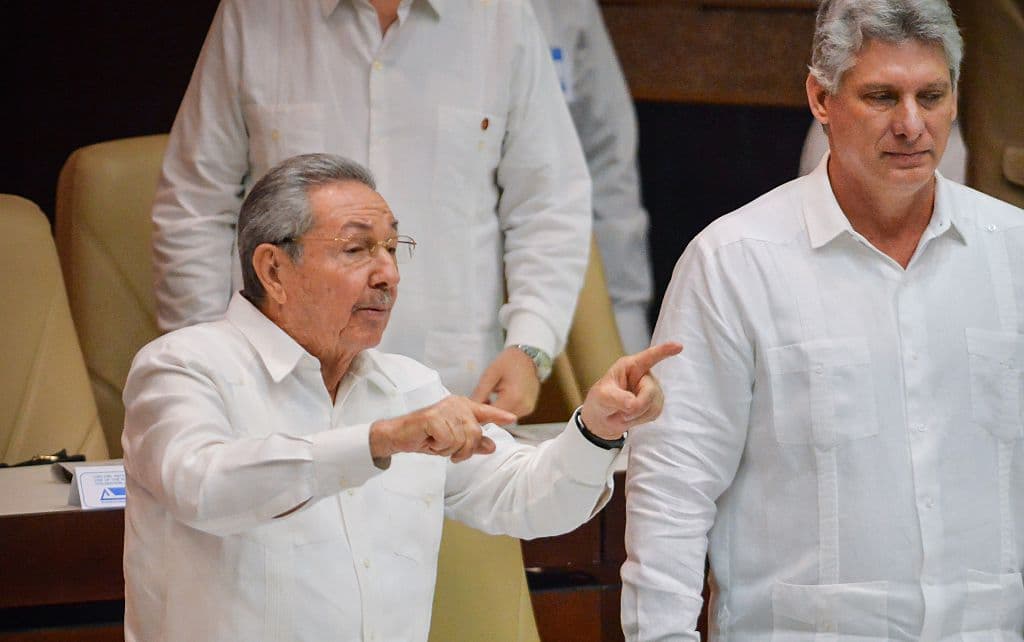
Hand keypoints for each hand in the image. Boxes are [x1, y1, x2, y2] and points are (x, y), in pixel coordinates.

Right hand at [369, 396, 515, 462]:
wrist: (399, 436)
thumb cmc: (425, 437)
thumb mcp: (452, 443)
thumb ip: (472, 444)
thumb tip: (491, 446)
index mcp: (462, 407)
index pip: (485, 412)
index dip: (499, 415)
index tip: (513, 418)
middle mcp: (456, 405)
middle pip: (475, 435)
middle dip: (463, 450)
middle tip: (446, 449)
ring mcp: (445, 409)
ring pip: (462, 440)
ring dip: (448, 449)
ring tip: (435, 443)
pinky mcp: (434, 417)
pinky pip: (448, 441)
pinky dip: (438, 447)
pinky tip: (429, 440)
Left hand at [470, 347, 540, 417]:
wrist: (527, 356)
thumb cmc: (509, 362)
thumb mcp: (490, 375)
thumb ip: (479, 394)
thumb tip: (470, 409)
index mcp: (513, 398)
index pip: (492, 416)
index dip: (481, 414)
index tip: (473, 409)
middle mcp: (523, 406)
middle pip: (499, 420)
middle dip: (488, 413)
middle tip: (480, 401)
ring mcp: (528, 408)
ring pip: (506, 419)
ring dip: (496, 411)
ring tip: (490, 398)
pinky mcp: (529, 408)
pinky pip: (512, 414)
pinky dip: (504, 409)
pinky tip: (499, 398)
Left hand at [580, 342, 682, 439]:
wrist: (603, 419)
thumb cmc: (600, 400)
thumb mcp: (601, 397)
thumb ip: (617, 398)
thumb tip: (633, 404)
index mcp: (630, 366)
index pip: (650, 357)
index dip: (664, 351)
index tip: (678, 346)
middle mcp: (644, 375)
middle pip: (651, 391)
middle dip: (637, 406)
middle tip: (620, 412)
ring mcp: (652, 390)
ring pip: (654, 405)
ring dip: (636, 414)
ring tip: (622, 412)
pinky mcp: (655, 403)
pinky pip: (654, 413)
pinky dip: (640, 419)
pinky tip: (631, 416)